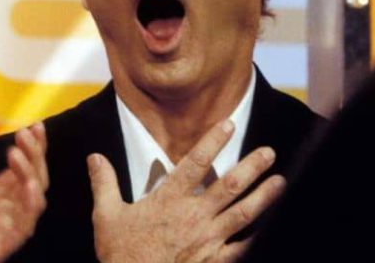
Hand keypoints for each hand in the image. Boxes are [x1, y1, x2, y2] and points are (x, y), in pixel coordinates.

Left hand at [0, 123, 48, 262]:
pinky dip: (30, 204)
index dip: (30, 149)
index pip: (18, 170)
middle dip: (35, 155)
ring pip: (33, 200)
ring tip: (17, 152)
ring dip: (32, 174)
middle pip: (31, 180)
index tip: (33, 126)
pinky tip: (27, 183)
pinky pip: (24, 226)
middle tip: (28, 132)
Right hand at [88, 119, 285, 262]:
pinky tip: (272, 227)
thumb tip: (95, 158)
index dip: (213, 141)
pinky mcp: (214, 261)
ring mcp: (208, 240)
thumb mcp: (106, 216)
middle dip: (251, 167)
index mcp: (168, 201)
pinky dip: (258, 238)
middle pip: (229, 185)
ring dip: (263, 196)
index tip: (228, 124)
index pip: (195, 163)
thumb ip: (104, 183)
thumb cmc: (121, 255)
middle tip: (269, 152)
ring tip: (280, 181)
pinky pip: (242, 249)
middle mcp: (193, 216)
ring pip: (242, 213)